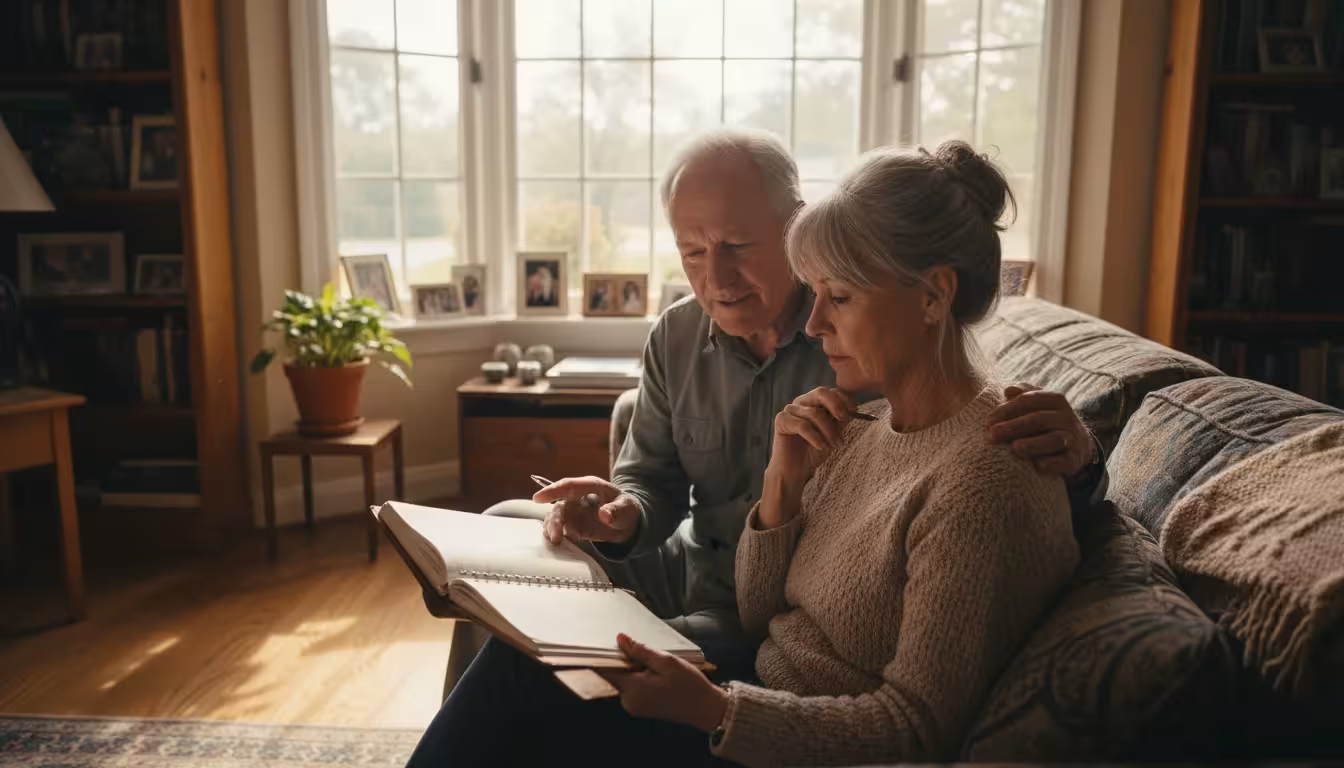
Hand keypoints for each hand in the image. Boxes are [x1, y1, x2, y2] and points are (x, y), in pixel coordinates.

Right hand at [533, 476, 639, 545]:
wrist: (626, 523)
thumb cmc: (625, 509)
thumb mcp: (626, 508)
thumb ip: (616, 511)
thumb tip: (604, 514)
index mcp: (590, 486)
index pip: (568, 486)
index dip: (552, 490)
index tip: (537, 498)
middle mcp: (577, 497)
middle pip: (559, 505)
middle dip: (555, 520)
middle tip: (555, 536)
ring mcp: (573, 511)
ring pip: (556, 518)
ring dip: (554, 529)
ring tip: (557, 542)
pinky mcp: (572, 524)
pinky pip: (559, 529)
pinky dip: (557, 535)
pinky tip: (560, 544)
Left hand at [599, 634, 727, 732]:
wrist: (705, 708)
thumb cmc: (689, 685)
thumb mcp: (667, 662)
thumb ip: (641, 651)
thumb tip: (620, 639)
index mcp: (633, 690)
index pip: (606, 671)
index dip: (605, 655)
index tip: (608, 641)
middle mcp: (628, 701)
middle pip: (615, 674)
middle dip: (626, 660)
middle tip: (646, 651)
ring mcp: (634, 706)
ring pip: (625, 680)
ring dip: (634, 668)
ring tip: (656, 663)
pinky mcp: (640, 707)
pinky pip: (633, 687)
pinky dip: (640, 677)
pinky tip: (656, 672)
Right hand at [767, 387, 859, 487]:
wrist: (794, 471)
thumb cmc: (814, 452)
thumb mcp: (833, 434)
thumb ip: (840, 420)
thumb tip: (854, 409)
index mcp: (813, 402)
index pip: (830, 392)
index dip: (844, 398)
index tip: (855, 409)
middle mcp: (801, 402)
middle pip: (821, 393)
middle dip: (836, 406)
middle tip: (844, 419)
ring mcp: (790, 410)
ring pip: (814, 413)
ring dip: (829, 430)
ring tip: (835, 445)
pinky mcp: (781, 420)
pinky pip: (803, 425)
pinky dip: (816, 437)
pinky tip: (822, 447)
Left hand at [986, 384, 1095, 477]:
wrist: (1078, 444)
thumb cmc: (1046, 422)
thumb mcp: (1038, 405)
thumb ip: (1023, 394)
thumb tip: (1008, 390)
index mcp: (1055, 400)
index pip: (1028, 400)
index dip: (1007, 410)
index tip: (988, 421)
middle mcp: (1066, 417)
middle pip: (1039, 419)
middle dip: (1014, 426)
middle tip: (993, 434)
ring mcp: (1072, 438)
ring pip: (1054, 439)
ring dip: (1033, 444)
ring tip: (1014, 448)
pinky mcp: (1075, 459)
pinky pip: (1065, 461)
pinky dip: (1052, 464)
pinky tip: (1037, 466)